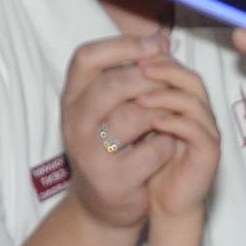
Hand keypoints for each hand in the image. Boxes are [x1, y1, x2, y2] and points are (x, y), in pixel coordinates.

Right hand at [61, 33, 181, 229]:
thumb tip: (161, 41)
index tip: (156, 44)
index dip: (122, 46)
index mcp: (71, 99)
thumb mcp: (110, 108)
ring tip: (174, 114)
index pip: (86, 58)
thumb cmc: (113, 146)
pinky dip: (167, 144)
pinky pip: (151, 152)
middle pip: (113, 85)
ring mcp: (90, 153)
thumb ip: (129, 76)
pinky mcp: (113, 180)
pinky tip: (169, 143)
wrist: (103, 204)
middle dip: (150, 79)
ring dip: (162, 111)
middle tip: (173, 82)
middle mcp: (73, 123)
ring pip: (133, 117)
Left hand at [129, 57, 220, 219]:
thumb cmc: (141, 165)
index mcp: (178, 99)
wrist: (159, 204)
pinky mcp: (209, 152)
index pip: (172, 64)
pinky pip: (195, 129)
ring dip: (164, 93)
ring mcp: (205, 130)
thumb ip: (125, 100)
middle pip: (187, 75)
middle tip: (136, 67)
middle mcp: (196, 110)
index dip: (153, 56)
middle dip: (159, 68)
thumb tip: (105, 69)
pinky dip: (173, 121)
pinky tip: (152, 122)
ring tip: (138, 97)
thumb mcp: (128, 128)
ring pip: (193, 98)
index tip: (124, 55)